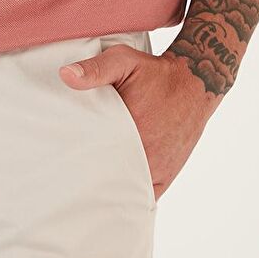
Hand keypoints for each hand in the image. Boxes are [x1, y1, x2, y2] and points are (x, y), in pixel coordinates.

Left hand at [58, 44, 223, 201]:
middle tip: (69, 176)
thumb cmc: (155, 72)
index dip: (76, 162)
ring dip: (108, 189)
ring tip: (86, 188)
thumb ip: (95, 69)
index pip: (92, 159)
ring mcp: (156, 170)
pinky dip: (128, 196)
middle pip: (107, 179)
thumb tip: (65, 75)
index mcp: (129, 131)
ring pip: (124, 191)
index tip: (62, 161)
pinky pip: (144, 196)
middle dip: (88, 178)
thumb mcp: (123, 61)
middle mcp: (145, 156)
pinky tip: (112, 195)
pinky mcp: (166, 175)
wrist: (196, 82)